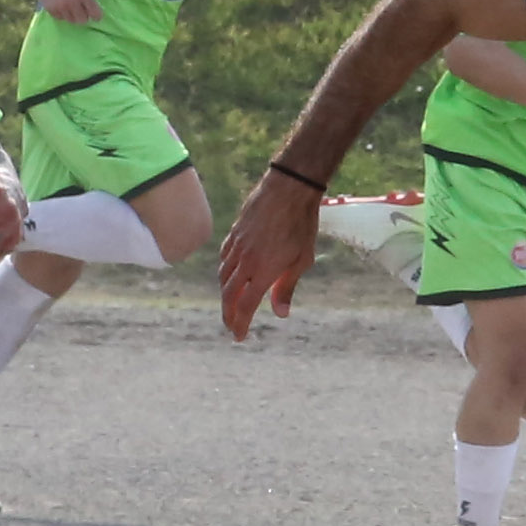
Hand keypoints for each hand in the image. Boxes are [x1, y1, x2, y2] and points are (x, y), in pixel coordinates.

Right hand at [31, 0, 107, 24]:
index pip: (95, 14)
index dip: (97, 14)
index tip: (95, 13)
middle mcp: (72, 2)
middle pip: (83, 20)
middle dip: (84, 15)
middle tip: (81, 8)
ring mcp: (60, 6)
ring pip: (71, 20)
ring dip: (73, 16)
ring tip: (71, 6)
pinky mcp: (51, 8)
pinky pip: (60, 18)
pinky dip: (62, 14)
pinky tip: (62, 6)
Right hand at [216, 172, 323, 336]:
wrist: (288, 189)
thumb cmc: (301, 225)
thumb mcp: (302, 260)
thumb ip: (287, 287)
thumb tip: (281, 314)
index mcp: (262, 271)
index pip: (245, 306)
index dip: (241, 324)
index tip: (240, 336)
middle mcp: (244, 262)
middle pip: (229, 295)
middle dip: (228, 315)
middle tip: (232, 327)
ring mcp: (236, 246)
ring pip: (223, 277)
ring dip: (225, 295)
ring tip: (231, 305)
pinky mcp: (234, 234)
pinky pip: (223, 259)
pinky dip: (224, 273)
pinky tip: (229, 275)